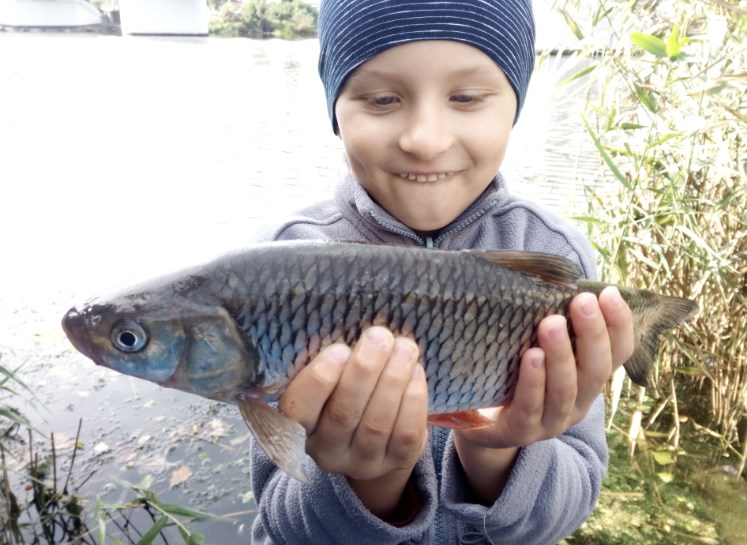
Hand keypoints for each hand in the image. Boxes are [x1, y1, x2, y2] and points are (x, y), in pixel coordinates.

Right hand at [278, 326, 428, 517]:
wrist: (375, 434)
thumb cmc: (343, 391)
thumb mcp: (329, 379)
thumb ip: (332, 362)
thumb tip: (353, 327)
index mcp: (298, 427)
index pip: (299, 410)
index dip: (318, 381)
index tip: (339, 349)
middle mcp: (327, 451)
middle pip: (344, 413)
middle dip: (364, 371)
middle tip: (380, 336)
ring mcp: (362, 463)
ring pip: (377, 423)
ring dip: (393, 380)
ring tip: (405, 348)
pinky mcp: (395, 463)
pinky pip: (406, 434)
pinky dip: (413, 401)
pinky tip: (416, 372)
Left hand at [452, 286, 633, 502]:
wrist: (484, 423)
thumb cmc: (516, 374)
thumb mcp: (540, 346)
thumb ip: (554, 322)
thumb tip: (554, 276)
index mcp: (589, 379)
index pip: (617, 353)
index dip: (619, 324)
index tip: (608, 293)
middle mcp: (578, 402)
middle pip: (596, 370)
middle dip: (592, 334)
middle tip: (581, 301)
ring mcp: (552, 421)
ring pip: (565, 389)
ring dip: (561, 355)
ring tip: (552, 323)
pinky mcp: (521, 431)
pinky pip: (530, 407)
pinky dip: (533, 382)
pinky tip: (530, 357)